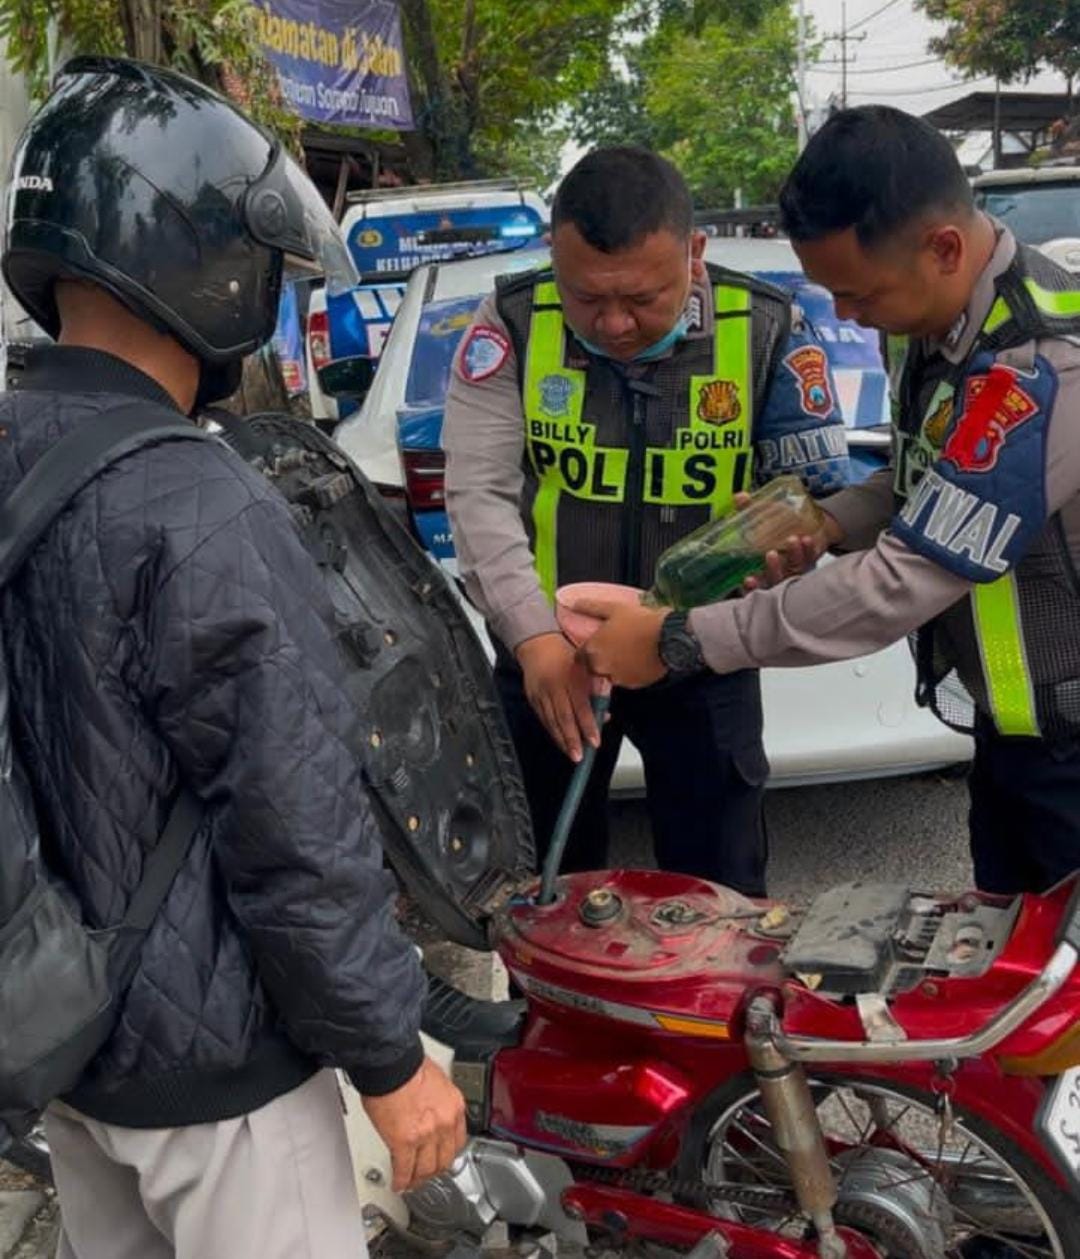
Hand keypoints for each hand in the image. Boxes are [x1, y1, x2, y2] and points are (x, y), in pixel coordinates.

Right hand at [362, 1056, 466, 1191]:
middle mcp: (444, 1122)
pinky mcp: (404, 1142)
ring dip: (418, 1178)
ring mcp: (426, 1135)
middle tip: (426, 1174)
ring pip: (426, 1169)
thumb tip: (428, 1109)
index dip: (448, 1153)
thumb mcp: (436, 1081)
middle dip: (434, 1170)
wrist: (392, 1063)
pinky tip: (398, 1183)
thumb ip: (436, 1101)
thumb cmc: (409, 1065)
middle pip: (444, 1159)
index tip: (442, 1157)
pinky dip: (401, 1180)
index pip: (458, 1141)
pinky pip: (405, 1169)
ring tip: (411, 1182)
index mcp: (454, 1106)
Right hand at [515, 632, 599, 762]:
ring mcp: (540, 693)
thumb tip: (605, 715)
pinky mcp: (532, 698)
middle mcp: (554, 686)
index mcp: (570, 677)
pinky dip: (552, 732)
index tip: (595, 741)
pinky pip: (543, 719)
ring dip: (562, 740)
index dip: (588, 725)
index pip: (580, 706)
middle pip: (563, 718)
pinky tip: (560, 742)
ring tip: (572, 754)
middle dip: (573, 740)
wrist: (537, 643)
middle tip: (580, 756)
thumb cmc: (565, 654)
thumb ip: (595, 691)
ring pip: (552, 722)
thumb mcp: (585, 667)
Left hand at [571, 599, 668, 688]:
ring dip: (615, 666)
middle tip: (615, 646)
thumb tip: (573, 603)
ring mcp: (617, 678)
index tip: (597, 643)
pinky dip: (630, 672)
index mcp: (592, 649)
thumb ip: (590, 607)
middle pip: (593, 667)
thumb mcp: (614, 608)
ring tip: (630, 652)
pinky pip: (626, 680)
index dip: (587, 650)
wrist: (670, 638)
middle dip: (600, 659)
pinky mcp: (633, 685)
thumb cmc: (640, 621)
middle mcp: (601, 667)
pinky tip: (639, 660)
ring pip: (610, 674)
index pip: (579, 656)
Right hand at [731, 493, 840, 591]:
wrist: (805, 527)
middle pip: (775, 580)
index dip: (751, 586)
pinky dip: (809, 550)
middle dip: (773, 570)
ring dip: (793, 556)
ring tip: (792, 539)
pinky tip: (806, 539)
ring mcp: (794, 570)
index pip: (754, 586)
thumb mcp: (761, 518)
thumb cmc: (778, 527)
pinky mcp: (809, 563)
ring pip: (794, 571)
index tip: (747, 579)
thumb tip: (740, 497)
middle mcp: (777, 574)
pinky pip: (810, 560)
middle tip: (770, 554)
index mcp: (761, 571)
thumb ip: (749, 509)